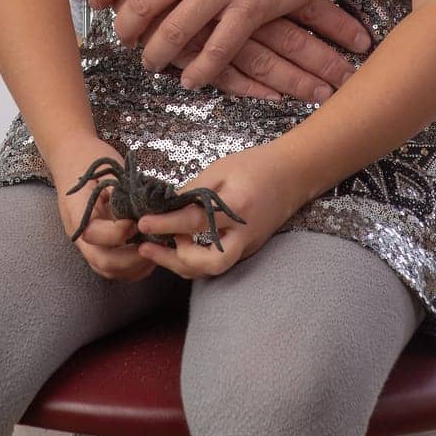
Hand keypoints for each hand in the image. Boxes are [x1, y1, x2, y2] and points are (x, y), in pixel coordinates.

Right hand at [53, 140, 155, 282]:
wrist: (71, 156)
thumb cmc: (89, 157)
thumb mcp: (105, 169)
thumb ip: (123, 192)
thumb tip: (152, 208)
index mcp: (78, 212)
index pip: (94, 235)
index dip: (119, 233)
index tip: (137, 222)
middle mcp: (81, 233)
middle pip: (102, 262)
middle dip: (132, 259)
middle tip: (153, 244)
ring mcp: (88, 241)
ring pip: (109, 269)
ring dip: (134, 267)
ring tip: (156, 251)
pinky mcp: (98, 243)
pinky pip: (113, 265)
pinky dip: (132, 267)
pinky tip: (150, 253)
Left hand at [87, 0, 373, 89]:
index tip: (96, 0)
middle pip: (143, 3)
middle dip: (125, 28)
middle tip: (123, 39)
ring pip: (176, 31)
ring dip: (157, 54)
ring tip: (150, 63)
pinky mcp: (253, 7)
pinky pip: (220, 48)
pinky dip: (201, 69)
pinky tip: (191, 78)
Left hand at [133, 147, 299, 279]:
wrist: (293, 174)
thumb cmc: (255, 165)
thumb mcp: (221, 168)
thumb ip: (194, 190)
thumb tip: (165, 206)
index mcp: (236, 207)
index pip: (194, 221)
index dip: (165, 224)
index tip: (142, 222)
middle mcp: (243, 234)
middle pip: (207, 263)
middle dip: (174, 260)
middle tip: (148, 246)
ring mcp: (247, 246)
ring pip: (211, 269)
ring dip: (181, 264)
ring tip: (158, 249)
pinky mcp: (246, 249)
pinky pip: (216, 262)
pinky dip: (194, 260)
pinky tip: (177, 247)